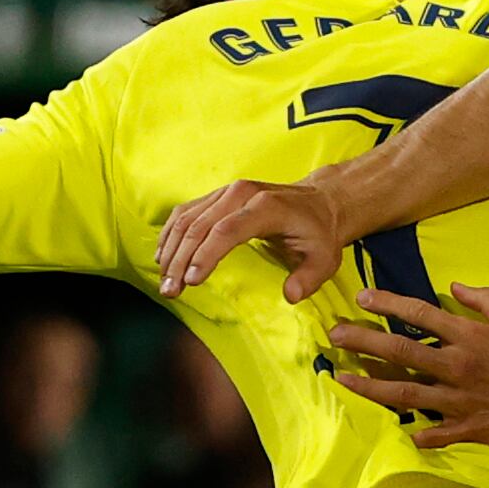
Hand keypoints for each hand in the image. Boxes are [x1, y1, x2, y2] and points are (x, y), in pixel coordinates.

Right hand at [155, 178, 350, 301]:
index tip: (191, 281)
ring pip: (187, 218)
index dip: (206, 255)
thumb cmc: (318, 233)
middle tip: (170, 291)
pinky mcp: (217, 196)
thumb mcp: (324, 259)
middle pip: (199, 225)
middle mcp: (240, 193)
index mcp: (266, 207)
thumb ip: (308, 279)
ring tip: (164, 282)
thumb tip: (290, 295)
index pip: (227, 230)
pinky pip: (186, 212)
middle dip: (180, 260)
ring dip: (170, 250)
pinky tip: (163, 257)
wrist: (320, 202)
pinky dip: (171, 235)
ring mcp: (226, 192)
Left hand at [323, 284, 488, 451]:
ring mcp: (458, 400)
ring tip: (342, 379)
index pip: (419, 314)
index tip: (363, 298)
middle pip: (399, 352)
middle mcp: (457, 366)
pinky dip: (411, 432)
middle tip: (335, 335)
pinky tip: (390, 429)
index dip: (388, 303)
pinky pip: (431, 432)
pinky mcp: (466, 428)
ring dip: (368, 386)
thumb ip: (485, 300)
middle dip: (363, 341)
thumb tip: (454, 286)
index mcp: (469, 337)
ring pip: (403, 393)